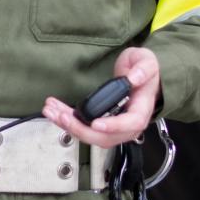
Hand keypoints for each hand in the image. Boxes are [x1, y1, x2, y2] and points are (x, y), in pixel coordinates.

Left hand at [42, 46, 161, 148]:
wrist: (139, 78)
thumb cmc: (144, 71)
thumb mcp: (147, 62)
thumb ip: (143, 69)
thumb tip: (134, 78)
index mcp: (141, 109)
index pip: (131, 123)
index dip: (113, 127)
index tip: (96, 124)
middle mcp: (128, 124)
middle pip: (105, 137)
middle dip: (81, 129)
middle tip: (63, 117)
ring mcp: (114, 127)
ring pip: (91, 135)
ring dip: (70, 126)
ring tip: (51, 111)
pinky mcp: (102, 124)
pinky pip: (85, 129)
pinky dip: (68, 122)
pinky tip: (54, 112)